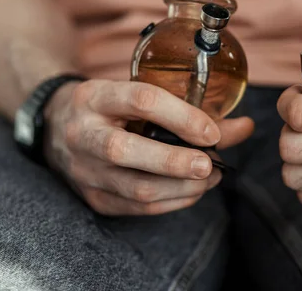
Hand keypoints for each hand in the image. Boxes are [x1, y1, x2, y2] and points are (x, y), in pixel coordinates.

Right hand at [44, 79, 253, 215]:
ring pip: (135, 187)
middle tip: (211, 165)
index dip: (181, 116)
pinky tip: (193, 191)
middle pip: (127, 151)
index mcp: (96, 96)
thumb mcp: (137, 94)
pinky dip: (172, 202)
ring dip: (181, 187)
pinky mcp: (93, 198)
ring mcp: (85, 170)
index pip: (140, 100)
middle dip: (175, 162)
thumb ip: (191, 110)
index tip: (211, 131)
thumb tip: (245, 126)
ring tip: (211, 177)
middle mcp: (84, 133)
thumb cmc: (109, 107)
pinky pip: (137, 207)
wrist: (55, 127)